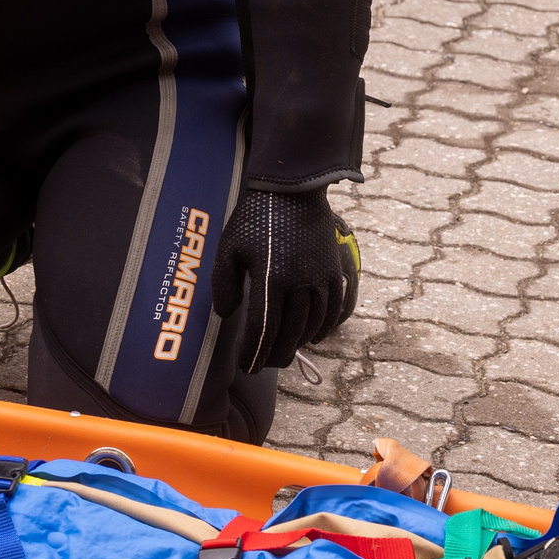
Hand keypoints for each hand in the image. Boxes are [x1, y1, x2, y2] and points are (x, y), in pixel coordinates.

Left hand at [210, 187, 359, 373]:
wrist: (292, 190)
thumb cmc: (254, 218)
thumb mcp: (229, 247)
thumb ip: (224, 284)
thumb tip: (226, 315)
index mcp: (269, 280)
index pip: (262, 329)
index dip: (253, 353)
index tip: (246, 368)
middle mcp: (298, 285)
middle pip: (288, 334)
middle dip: (274, 355)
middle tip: (262, 366)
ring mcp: (320, 280)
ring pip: (311, 326)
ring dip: (296, 345)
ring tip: (282, 354)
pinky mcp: (333, 273)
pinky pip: (333, 311)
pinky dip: (323, 329)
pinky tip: (313, 338)